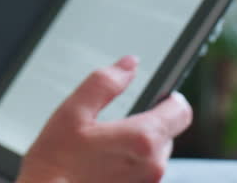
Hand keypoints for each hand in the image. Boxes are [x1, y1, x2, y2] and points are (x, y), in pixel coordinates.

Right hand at [17, 56, 191, 182]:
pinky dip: (128, 166)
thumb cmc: (55, 162)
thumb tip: (127, 65)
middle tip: (112, 125)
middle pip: (167, 133)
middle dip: (146, 124)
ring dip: (136, 147)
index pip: (181, 111)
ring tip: (102, 148)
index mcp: (142, 139)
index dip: (170, 99)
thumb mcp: (73, 112)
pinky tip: (102, 165)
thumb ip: (104, 83)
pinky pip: (143, 174)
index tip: (156, 96)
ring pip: (154, 155)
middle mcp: (153, 165)